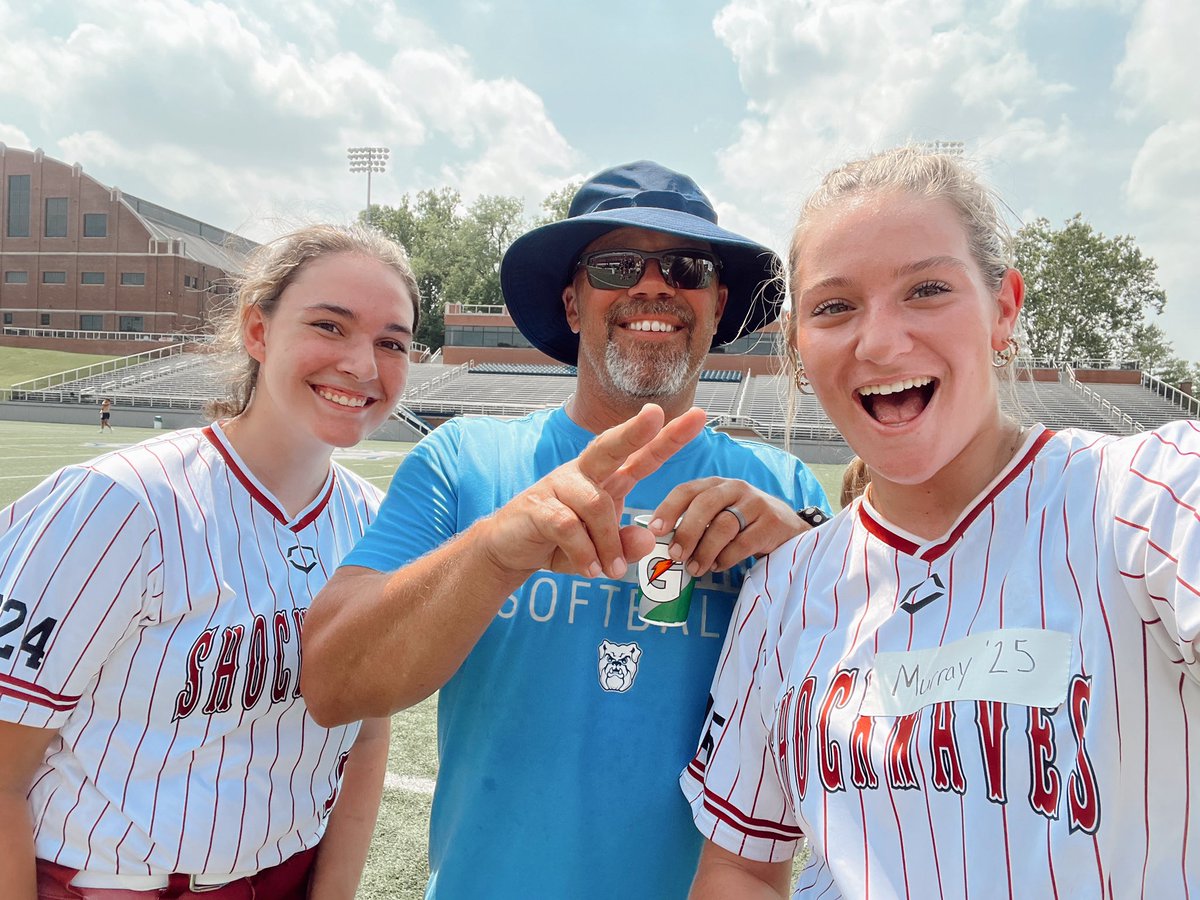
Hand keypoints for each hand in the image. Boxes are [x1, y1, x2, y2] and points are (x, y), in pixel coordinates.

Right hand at [477, 405, 707, 579]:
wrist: (509, 551)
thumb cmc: (561, 542)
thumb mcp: (601, 549)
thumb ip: (626, 545)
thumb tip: (648, 540)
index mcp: (605, 478)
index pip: (641, 456)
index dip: (668, 438)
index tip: (698, 418)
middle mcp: (583, 473)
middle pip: (610, 446)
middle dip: (634, 430)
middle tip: (655, 415)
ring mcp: (558, 486)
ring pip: (596, 504)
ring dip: (608, 542)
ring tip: (611, 571)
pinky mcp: (538, 506)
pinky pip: (569, 526)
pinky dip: (584, 552)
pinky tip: (590, 569)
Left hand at [649, 478, 812, 574]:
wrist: (787, 528)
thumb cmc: (742, 524)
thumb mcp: (718, 515)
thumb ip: (695, 524)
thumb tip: (663, 546)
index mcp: (715, 485)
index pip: (687, 490)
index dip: (668, 509)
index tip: (655, 530)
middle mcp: (734, 488)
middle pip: (705, 504)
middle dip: (687, 531)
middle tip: (676, 555)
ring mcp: (755, 503)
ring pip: (724, 525)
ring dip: (705, 551)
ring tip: (695, 569)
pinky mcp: (772, 523)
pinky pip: (743, 543)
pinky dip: (726, 558)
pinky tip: (718, 566)